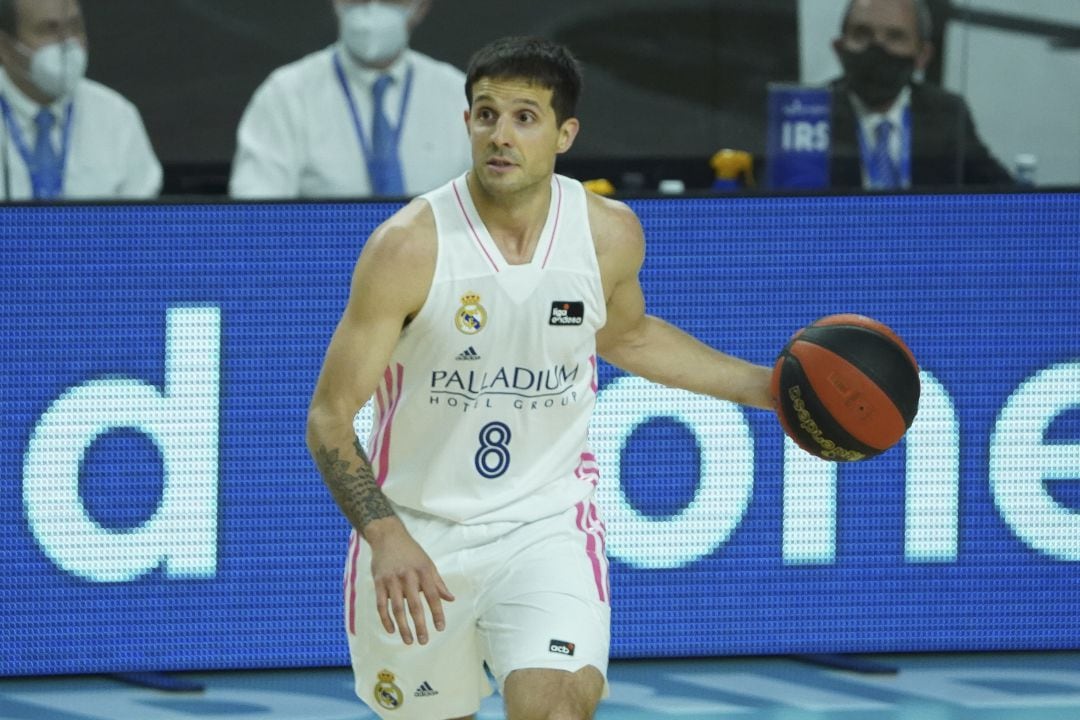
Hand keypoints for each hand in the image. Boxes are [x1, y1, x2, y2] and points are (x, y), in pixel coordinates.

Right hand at [365, 517, 454, 645]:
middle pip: (414, 606)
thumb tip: (451, 599)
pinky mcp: (378, 582)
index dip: (437, 613)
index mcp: (423, 571)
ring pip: (397, 608)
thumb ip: (438, 583)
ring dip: (403, 627)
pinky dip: (386, 619)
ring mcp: (392, 579)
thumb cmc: (411, 552)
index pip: (432, 596)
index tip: (440, 628)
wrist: (388, 536)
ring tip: (409, 641)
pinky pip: (381, 604)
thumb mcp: (428, 563)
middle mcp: (408, 576)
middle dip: (420, 625)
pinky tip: (391, 630)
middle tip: (424, 641)